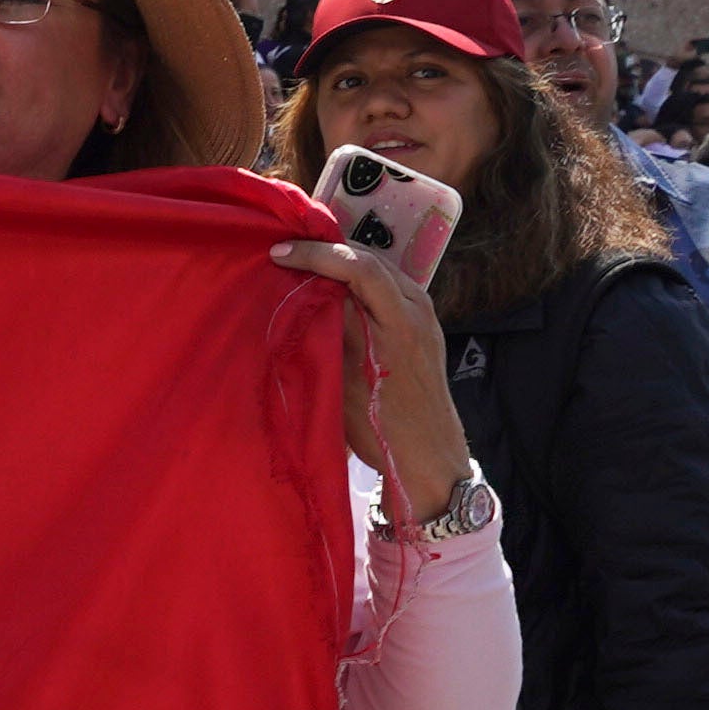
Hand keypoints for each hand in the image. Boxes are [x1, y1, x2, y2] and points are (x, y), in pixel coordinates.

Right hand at [270, 235, 468, 514]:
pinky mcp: (423, 327)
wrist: (429, 459)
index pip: (359, 267)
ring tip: (306, 266)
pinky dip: (360, 280)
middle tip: (287, 252)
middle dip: (328, 250)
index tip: (279, 254)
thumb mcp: (345, 382)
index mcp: (401, 323)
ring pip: (381, 269)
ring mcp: (425, 317)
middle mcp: (418, 310)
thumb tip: (310, 291)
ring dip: (344, 263)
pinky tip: (336, 290)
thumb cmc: (383, 429)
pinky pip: (389, 287)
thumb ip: (333, 330)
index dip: (316, 254)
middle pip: (372, 258)